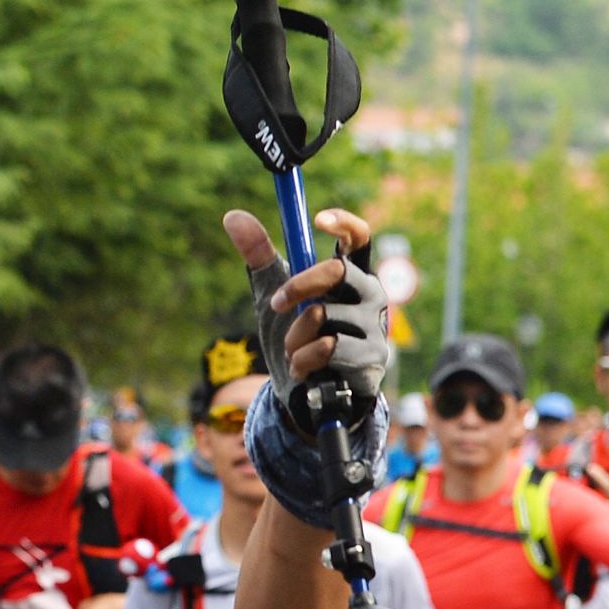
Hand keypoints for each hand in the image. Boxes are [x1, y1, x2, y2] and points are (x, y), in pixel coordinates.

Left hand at [225, 207, 385, 432]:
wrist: (302, 393)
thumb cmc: (294, 337)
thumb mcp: (272, 295)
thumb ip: (258, 256)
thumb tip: (232, 215)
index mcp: (350, 274)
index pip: (358, 238)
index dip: (344, 223)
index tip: (317, 219)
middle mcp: (370, 293)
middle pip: (337, 271)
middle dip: (298, 286)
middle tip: (277, 303)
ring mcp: (376, 325)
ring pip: (323, 315)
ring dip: (295, 337)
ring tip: (294, 350)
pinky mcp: (373, 356)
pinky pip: (329, 348)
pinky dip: (304, 359)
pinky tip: (304, 369)